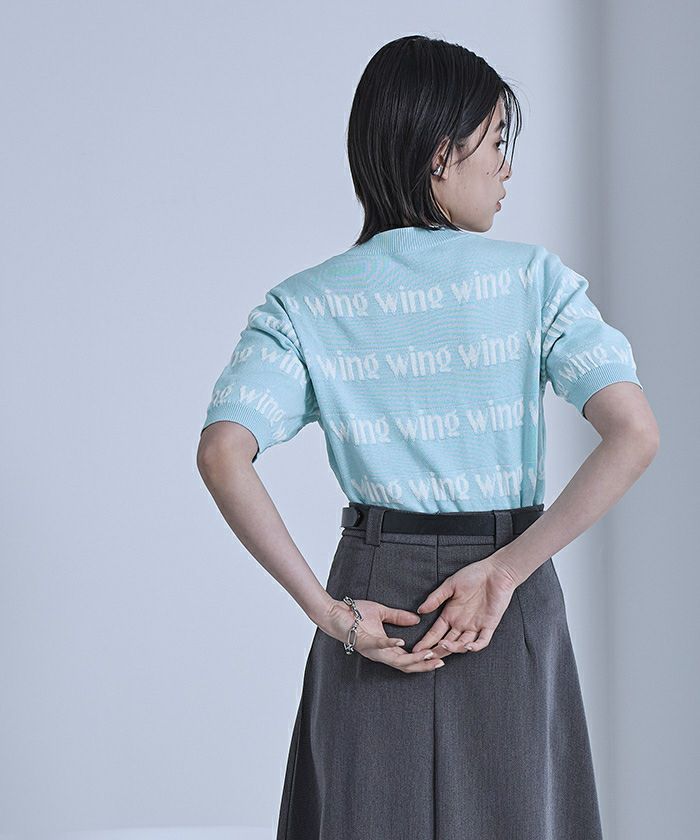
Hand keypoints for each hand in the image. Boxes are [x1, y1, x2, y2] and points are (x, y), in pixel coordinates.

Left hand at [319, 598, 446, 673]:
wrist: (333, 612)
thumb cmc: (354, 613)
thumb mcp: (382, 613)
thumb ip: (398, 617)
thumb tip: (416, 619)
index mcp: (386, 649)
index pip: (410, 658)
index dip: (427, 658)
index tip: (443, 654)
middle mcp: (381, 654)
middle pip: (407, 665)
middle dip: (426, 663)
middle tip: (443, 660)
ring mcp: (373, 649)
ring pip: (397, 660)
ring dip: (414, 658)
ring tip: (430, 654)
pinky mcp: (364, 641)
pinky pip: (380, 645)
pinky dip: (391, 644)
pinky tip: (403, 643)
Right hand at [411, 556, 518, 655]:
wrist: (496, 571)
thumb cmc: (473, 574)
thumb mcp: (450, 585)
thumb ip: (435, 598)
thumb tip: (419, 610)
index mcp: (450, 614)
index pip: (435, 633)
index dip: (426, 642)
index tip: (415, 650)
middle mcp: (461, 623)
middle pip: (447, 643)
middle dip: (437, 651)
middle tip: (427, 656)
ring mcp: (475, 626)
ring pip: (462, 645)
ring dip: (454, 648)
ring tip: (444, 645)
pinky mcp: (489, 625)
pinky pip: (482, 640)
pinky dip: (475, 646)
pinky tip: (467, 646)